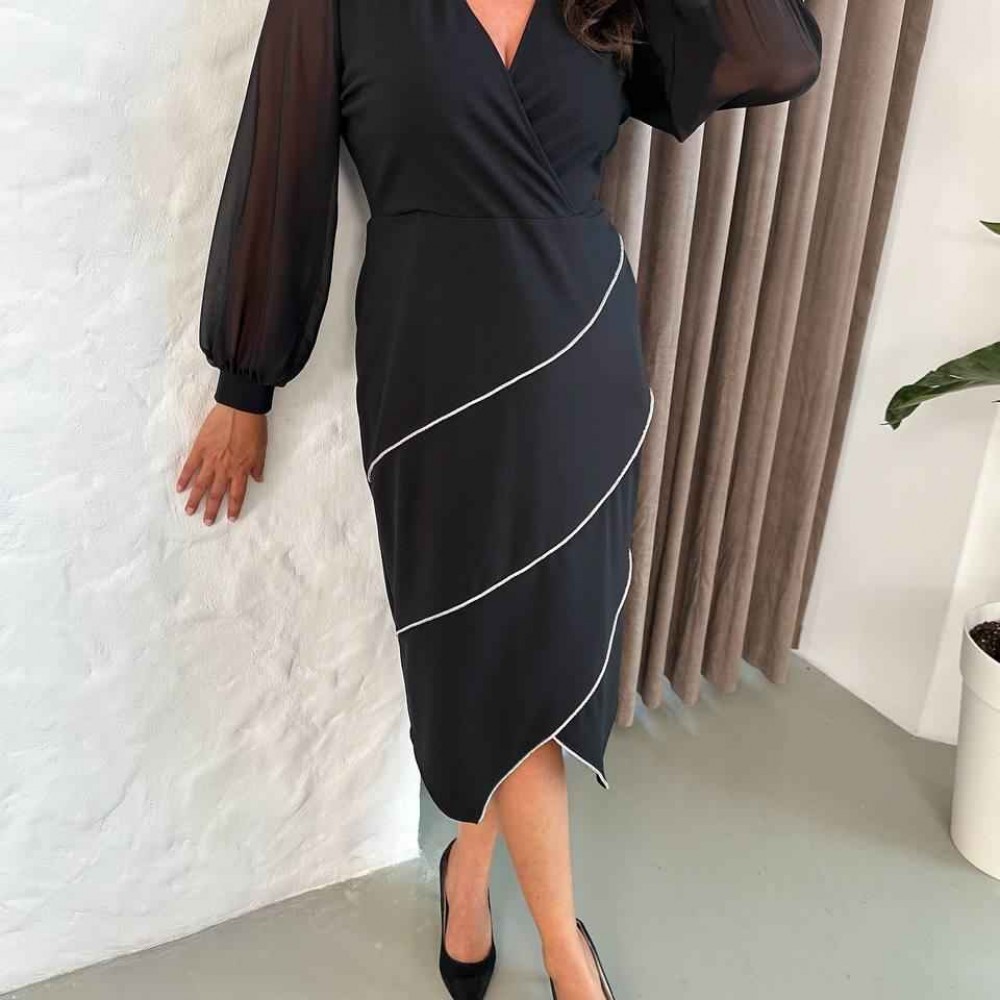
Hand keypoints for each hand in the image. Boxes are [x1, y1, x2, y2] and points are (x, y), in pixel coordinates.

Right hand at [176, 404, 267, 524]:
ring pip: (201, 484)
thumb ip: (257, 466)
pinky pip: (190, 466)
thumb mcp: (261, 450)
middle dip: (212, 509)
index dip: (234, 507)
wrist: (240, 409)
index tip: (231, 519)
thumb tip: (257, 479)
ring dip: (195, 499)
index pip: (237, 494)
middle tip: (206, 522)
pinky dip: (184, 478)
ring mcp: (210, 459)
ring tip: (189, 511)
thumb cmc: (254, 427)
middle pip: (217, 494)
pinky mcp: (200, 448)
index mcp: (241, 469)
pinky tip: (179, 488)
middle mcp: (224, 468)